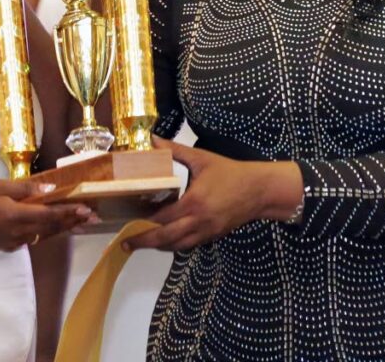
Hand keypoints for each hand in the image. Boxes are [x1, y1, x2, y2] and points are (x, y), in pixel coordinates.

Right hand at [0, 179, 91, 251]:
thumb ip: (25, 189)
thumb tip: (49, 189)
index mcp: (17, 215)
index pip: (50, 214)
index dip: (69, 212)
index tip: (87, 209)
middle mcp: (19, 232)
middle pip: (52, 227)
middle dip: (73, 221)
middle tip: (93, 217)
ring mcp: (15, 242)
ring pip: (45, 235)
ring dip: (63, 229)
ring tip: (81, 224)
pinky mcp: (9, 247)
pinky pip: (33, 239)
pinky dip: (47, 233)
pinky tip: (55, 228)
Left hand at [122, 138, 302, 252]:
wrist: (259, 190)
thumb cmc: (229, 172)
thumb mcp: (202, 158)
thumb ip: (175, 150)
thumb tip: (153, 139)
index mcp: (193, 202)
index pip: (163, 217)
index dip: (144, 220)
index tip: (128, 220)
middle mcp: (198, 221)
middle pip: (166, 238)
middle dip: (144, 241)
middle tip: (126, 242)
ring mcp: (207, 232)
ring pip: (178, 246)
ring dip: (159, 246)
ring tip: (141, 242)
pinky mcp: (213, 236)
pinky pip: (190, 245)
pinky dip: (176, 245)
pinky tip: (166, 240)